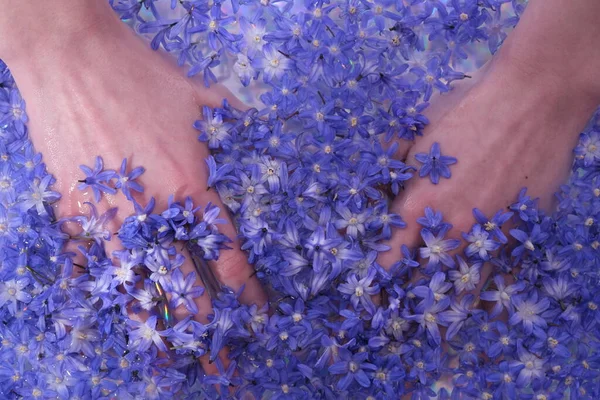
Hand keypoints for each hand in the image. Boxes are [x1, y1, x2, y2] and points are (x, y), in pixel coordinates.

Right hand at [3, 1, 264, 369]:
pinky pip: (92, 267)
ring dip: (160, 325)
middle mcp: (154, 216)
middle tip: (222, 358)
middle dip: (207, 329)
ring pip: (139, 289)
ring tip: (175, 355)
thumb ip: (244, 135)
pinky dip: (111, 294)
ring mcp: (110, 218)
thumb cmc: (146, 78)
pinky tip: (122, 316)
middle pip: (186, 289)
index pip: (229, 259)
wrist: (75, 61)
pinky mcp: (75, 213)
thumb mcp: (209, 101)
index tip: (258, 312)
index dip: (247, 292)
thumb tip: (275, 152)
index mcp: (193, 191)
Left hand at [379, 54, 597, 304]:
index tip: (370, 297)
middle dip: (408, 307)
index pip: (389, 260)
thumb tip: (369, 180)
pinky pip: (500, 278)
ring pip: (463, 290)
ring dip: (446, 313)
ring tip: (434, 333)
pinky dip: (486, 297)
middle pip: (423, 284)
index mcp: (418, 205)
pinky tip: (477, 309)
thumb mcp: (416, 131)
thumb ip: (389, 162)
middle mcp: (451, 229)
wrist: (532, 100)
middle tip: (398, 323)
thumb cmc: (468, 109)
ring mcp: (489, 235)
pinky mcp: (520, 233)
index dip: (377, 283)